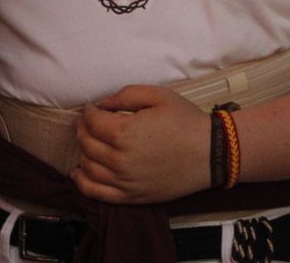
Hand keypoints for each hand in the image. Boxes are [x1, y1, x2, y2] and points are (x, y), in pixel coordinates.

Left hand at [72, 86, 211, 203]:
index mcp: (124, 132)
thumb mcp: (161, 96)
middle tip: (89, 123)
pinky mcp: (128, 196)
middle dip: (83, 129)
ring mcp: (122, 180)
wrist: (210, 154)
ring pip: (87, 166)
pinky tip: (79, 172)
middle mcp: (117, 159)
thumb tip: (103, 103)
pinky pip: (94, 192)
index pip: (92, 121)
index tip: (92, 108)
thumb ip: (128, 94)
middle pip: (86, 143)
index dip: (89, 112)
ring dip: (83, 151)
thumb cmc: (187, 121)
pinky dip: (82, 181)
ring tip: (90, 142)